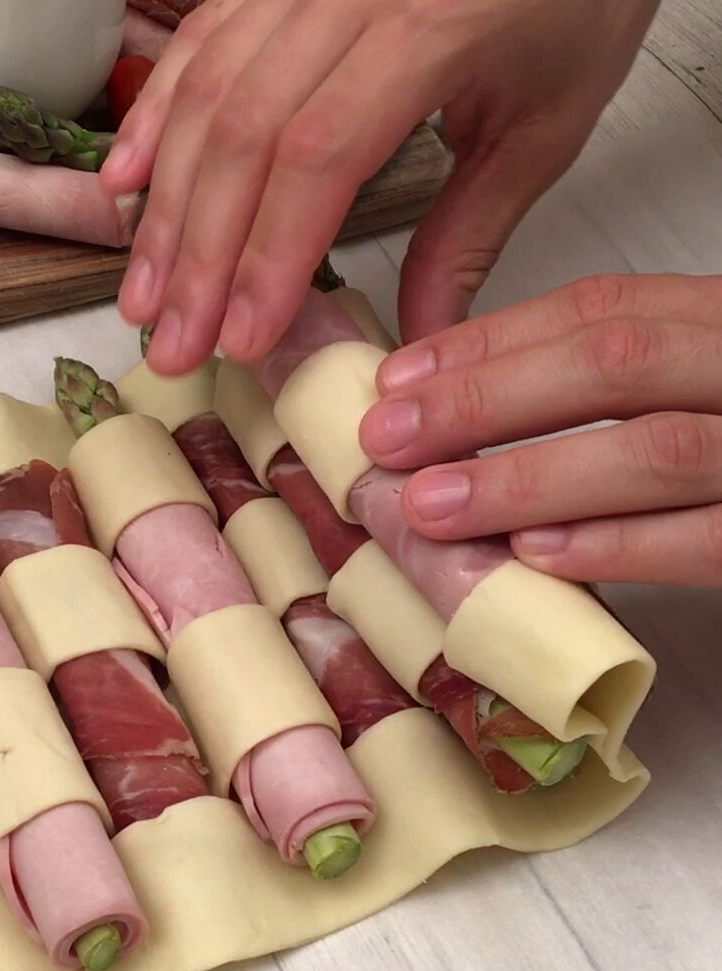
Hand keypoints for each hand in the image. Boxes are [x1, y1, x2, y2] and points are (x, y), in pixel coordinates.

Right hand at [102, 0, 659, 375]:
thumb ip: (470, 235)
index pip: (320, 158)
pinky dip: (156, 117)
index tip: (243, 339)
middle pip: (244, 136)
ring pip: (206, 96)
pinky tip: (126, 185)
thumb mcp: (545, 125)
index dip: (269, 258)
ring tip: (143, 295)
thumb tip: (418, 339)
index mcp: (430, 27)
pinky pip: (197, 42)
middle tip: (170, 345)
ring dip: (165, 208)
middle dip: (199, 257)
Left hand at [358, 273, 721, 586]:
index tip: (398, 379)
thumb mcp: (705, 372)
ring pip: (657, 450)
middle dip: (488, 401)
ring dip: (529, 478)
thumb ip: (618, 376)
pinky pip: (714, 538)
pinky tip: (538, 555)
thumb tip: (462, 404)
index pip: (602, 307)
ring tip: (433, 504)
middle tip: (388, 440)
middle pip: (618, 362)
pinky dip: (620, 545)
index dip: (488, 343)